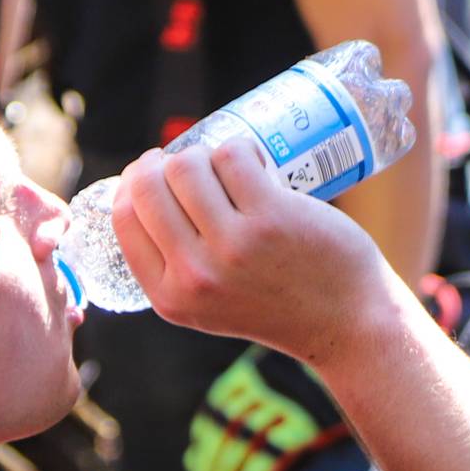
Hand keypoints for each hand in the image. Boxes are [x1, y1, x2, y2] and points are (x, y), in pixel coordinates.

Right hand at [110, 140, 400, 363]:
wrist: (345, 321)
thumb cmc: (276, 302)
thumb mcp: (206, 304)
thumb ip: (174, 263)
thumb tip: (143, 187)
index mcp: (169, 296)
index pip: (124, 217)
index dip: (133, 182)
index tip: (152, 170)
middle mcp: (194, 275)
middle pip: (150, 184)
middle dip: (164, 161)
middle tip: (189, 159)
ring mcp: (232, 246)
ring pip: (189, 164)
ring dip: (207, 154)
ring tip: (230, 168)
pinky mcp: (270, 217)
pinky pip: (234, 155)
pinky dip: (243, 149)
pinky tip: (258, 164)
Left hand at [185, 348, 347, 470]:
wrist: (371, 353)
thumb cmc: (335, 365)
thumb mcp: (294, 367)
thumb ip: (267, 392)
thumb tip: (232, 432)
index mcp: (256, 366)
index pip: (218, 403)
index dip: (205, 436)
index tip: (195, 463)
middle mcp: (265, 379)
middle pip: (226, 424)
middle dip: (211, 460)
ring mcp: (286, 398)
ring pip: (244, 439)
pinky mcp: (310, 418)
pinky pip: (274, 451)